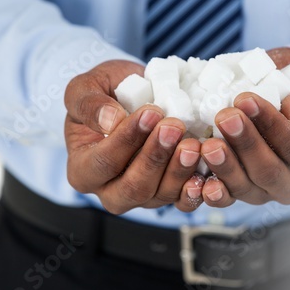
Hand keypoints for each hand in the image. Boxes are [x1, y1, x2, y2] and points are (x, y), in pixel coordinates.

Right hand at [64, 60, 206, 213]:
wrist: (135, 96)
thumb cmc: (106, 94)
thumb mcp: (85, 89)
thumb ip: (89, 104)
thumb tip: (111, 121)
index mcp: (83, 170)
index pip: (103, 163)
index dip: (127, 139)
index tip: (151, 113)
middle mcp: (111, 190)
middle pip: (133, 188)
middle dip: (155, 158)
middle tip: (174, 127)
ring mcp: (144, 196)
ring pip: (161, 194)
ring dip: (179, 169)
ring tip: (193, 143)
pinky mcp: (170, 194)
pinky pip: (184, 200)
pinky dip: (196, 188)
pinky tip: (206, 170)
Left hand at [199, 48, 289, 206]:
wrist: (277, 93)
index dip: (271, 125)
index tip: (246, 99)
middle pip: (270, 173)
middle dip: (246, 145)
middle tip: (225, 117)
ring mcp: (265, 190)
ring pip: (246, 189)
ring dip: (225, 167)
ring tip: (208, 144)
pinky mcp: (240, 192)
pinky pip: (226, 199)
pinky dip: (212, 192)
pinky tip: (200, 180)